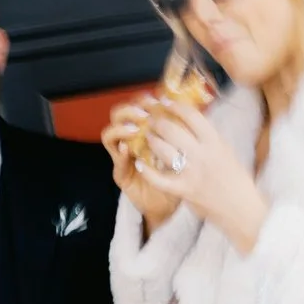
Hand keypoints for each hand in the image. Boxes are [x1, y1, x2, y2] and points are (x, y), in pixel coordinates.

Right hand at [103, 103, 180, 234]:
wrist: (169, 206)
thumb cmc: (179, 177)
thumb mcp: (184, 151)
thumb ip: (183, 131)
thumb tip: (194, 106)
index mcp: (145, 130)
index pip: (135, 106)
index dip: (142, 99)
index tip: (156, 98)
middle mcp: (129, 140)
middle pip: (118, 114)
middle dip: (130, 110)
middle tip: (145, 114)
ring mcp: (122, 156)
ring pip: (109, 134)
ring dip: (121, 128)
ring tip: (135, 129)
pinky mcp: (120, 174)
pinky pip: (117, 160)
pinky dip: (122, 152)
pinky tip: (129, 149)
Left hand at [135, 97, 267, 254]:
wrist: (241, 207)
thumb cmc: (235, 178)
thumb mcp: (225, 150)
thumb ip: (208, 136)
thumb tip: (190, 119)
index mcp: (215, 141)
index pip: (191, 115)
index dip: (175, 106)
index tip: (165, 102)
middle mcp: (202, 154)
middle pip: (171, 129)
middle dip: (157, 122)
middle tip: (151, 120)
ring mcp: (192, 172)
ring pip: (163, 149)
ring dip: (151, 141)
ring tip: (148, 137)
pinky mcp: (184, 190)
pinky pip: (159, 179)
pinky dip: (147, 171)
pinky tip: (141, 164)